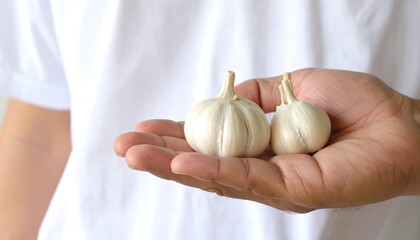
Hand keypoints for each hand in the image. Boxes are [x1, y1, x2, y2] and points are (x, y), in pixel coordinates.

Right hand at [113, 68, 419, 212]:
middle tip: (122, 146)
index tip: (143, 126)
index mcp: (261, 146)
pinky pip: (245, 179)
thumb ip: (258, 94)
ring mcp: (275, 185)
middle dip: (160, 156)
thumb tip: (227, 95)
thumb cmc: (354, 105)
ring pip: (215, 176)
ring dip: (172, 165)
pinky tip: (180, 162)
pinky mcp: (292, 191)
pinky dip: (210, 169)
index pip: (209, 142)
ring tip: (134, 155)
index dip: (175, 134)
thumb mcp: (295, 85)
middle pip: (203, 165)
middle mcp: (262, 170)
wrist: (401, 124)